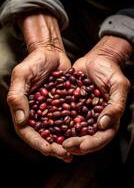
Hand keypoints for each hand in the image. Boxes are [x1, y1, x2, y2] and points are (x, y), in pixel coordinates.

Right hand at [7, 13, 71, 161]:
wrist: (51, 52)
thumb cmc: (34, 61)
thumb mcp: (22, 75)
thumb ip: (17, 95)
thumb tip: (21, 120)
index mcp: (24, 108)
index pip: (27, 131)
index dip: (37, 142)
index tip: (49, 149)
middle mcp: (38, 113)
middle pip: (43, 135)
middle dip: (53, 147)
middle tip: (65, 154)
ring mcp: (51, 110)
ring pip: (57, 131)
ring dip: (65, 142)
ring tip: (75, 151)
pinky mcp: (63, 105)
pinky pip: (68, 119)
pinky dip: (74, 128)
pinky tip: (83, 135)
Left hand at [62, 35, 131, 154]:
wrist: (97, 60)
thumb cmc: (110, 71)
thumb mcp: (118, 85)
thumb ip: (115, 105)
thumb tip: (104, 124)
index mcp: (108, 117)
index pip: (102, 136)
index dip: (93, 143)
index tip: (82, 146)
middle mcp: (93, 118)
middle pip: (86, 137)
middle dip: (76, 144)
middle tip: (66, 146)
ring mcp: (81, 113)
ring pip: (73, 130)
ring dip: (64, 137)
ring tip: (55, 142)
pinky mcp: (70, 106)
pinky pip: (63, 116)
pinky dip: (56, 123)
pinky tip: (48, 126)